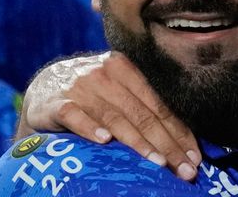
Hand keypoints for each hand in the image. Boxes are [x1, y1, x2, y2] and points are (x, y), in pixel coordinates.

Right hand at [18, 52, 200, 180]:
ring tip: (157, 163)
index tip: (195, 156)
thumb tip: (181, 143)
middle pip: (142, 114)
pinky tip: (104, 142)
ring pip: (115, 118)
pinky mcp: (56, 103)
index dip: (178, 132)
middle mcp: (105, 74)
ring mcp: (80, 87)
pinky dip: (90, 129)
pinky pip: (75, 116)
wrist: (42, 88)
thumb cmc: (90, 95)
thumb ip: (142, 110)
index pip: (158, 105)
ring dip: (138, 142)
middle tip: (184, 169)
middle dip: (167, 144)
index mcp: (125, 69)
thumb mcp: (117, 93)